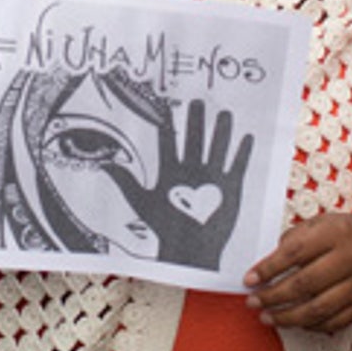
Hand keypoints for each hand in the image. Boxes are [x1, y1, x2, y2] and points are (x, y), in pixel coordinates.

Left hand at [99, 100, 252, 269]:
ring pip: (216, 148)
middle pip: (194, 139)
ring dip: (221, 132)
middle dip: (196, 121)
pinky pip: (236, 166)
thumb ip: (126, 181)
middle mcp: (191, 170)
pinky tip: (246, 138)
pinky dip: (241, 153)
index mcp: (171, 171)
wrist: (190, 250)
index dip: (167, 123)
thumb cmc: (165, 228)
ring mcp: (211, 178)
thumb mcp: (142, 201)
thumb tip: (105, 165)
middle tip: (198, 100)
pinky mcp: (229, 188)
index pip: (169, 141)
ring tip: (224, 114)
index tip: (166, 103)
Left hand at [245, 211, 351, 333]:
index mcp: (335, 234)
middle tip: (254, 301)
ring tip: (268, 317)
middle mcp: (350, 258)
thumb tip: (266, 269)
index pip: (295, 253)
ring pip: (318, 309)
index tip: (249, 280)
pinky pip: (333, 322)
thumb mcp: (317, 224)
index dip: (268, 269)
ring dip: (287, 317)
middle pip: (304, 284)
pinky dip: (310, 325)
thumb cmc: (341, 233)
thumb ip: (292, 241)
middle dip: (273, 296)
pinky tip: (295, 322)